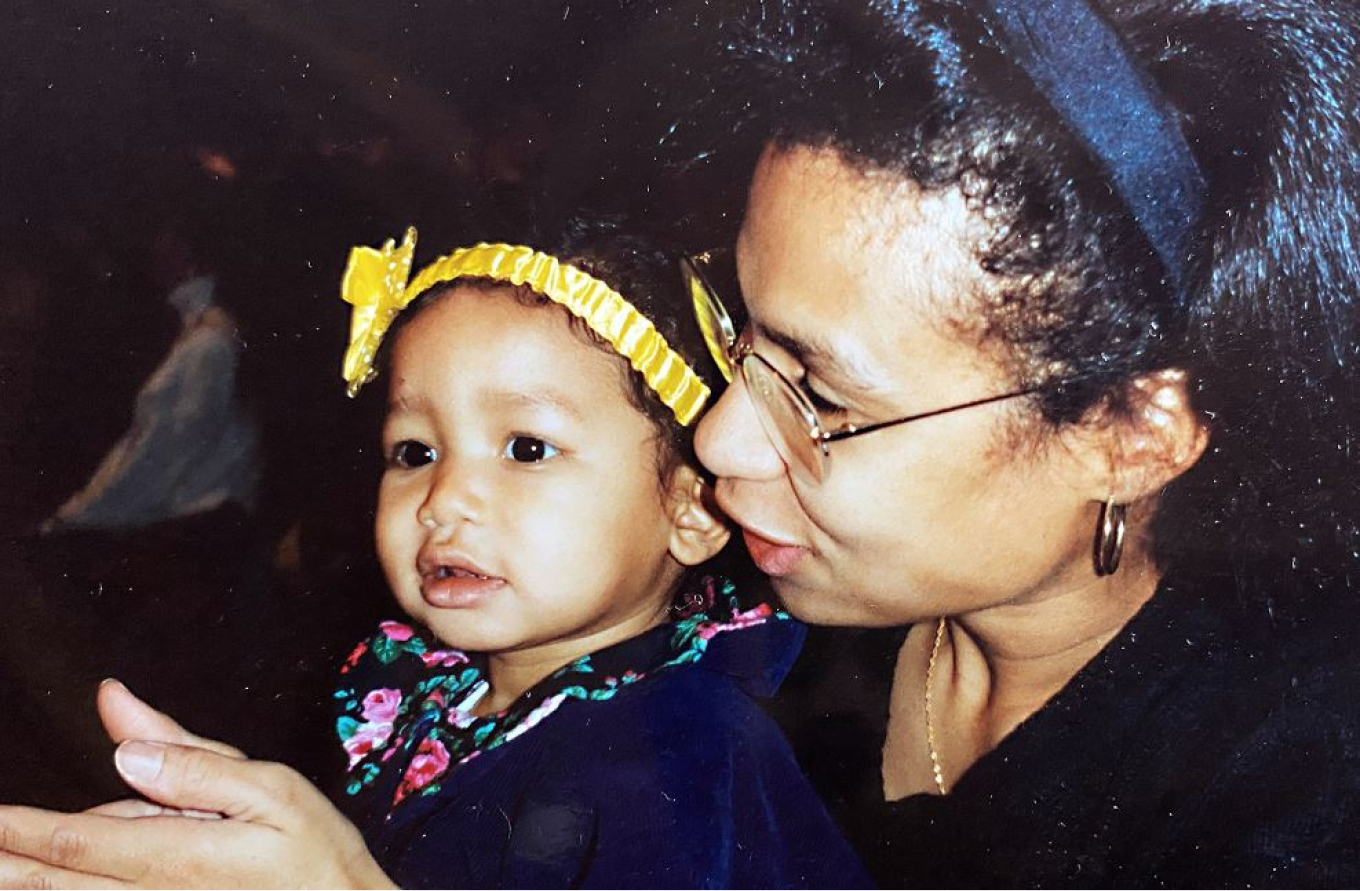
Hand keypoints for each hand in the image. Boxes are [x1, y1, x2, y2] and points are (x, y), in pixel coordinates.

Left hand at [0, 681, 397, 889]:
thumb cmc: (317, 855)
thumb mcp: (274, 792)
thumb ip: (197, 767)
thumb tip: (128, 746)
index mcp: (179, 856)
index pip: (78, 841)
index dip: (21, 830)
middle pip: (61, 881)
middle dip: (8, 866)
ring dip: (33, 883)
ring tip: (1, 866)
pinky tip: (61, 879)